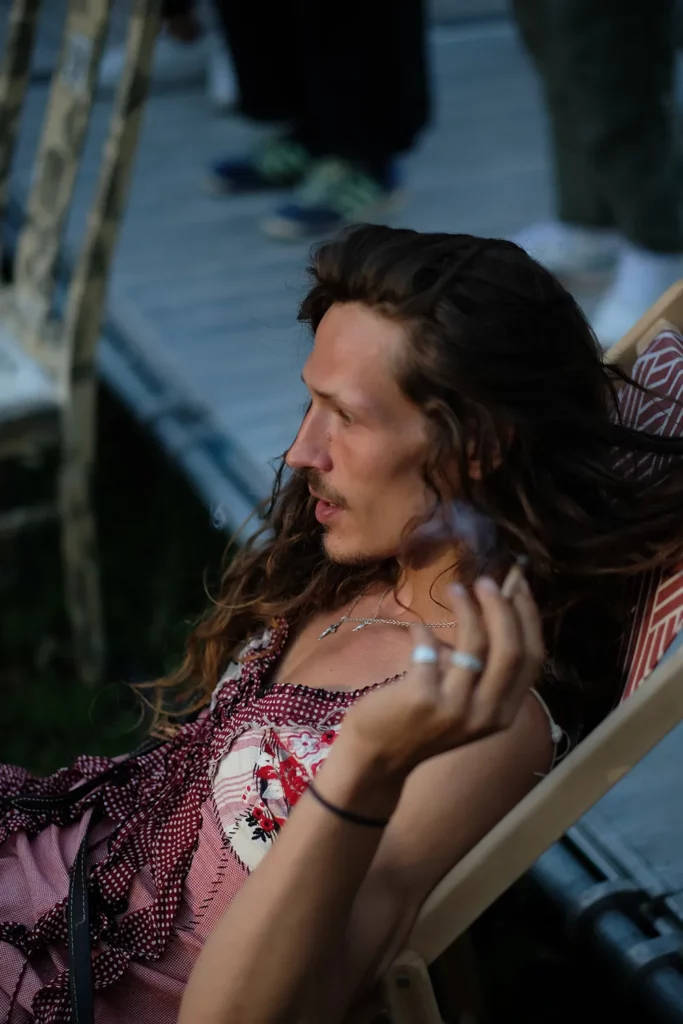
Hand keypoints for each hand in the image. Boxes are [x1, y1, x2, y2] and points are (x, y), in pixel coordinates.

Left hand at [340, 575, 544, 779]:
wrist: (377, 759)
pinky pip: (430, 648)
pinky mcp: (422, 696)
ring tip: (456, 589)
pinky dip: (423, 630)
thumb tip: (493, 611)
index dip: (529, 618)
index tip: (519, 588)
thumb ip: (483, 673)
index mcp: (503, 713)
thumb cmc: (421, 724)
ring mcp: (455, 707)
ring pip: (476, 643)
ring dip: (467, 608)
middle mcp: (486, 713)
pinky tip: (417, 627)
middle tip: (486, 581)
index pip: (532, 659)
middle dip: (502, 608)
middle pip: (511, 649)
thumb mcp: (467, 706)